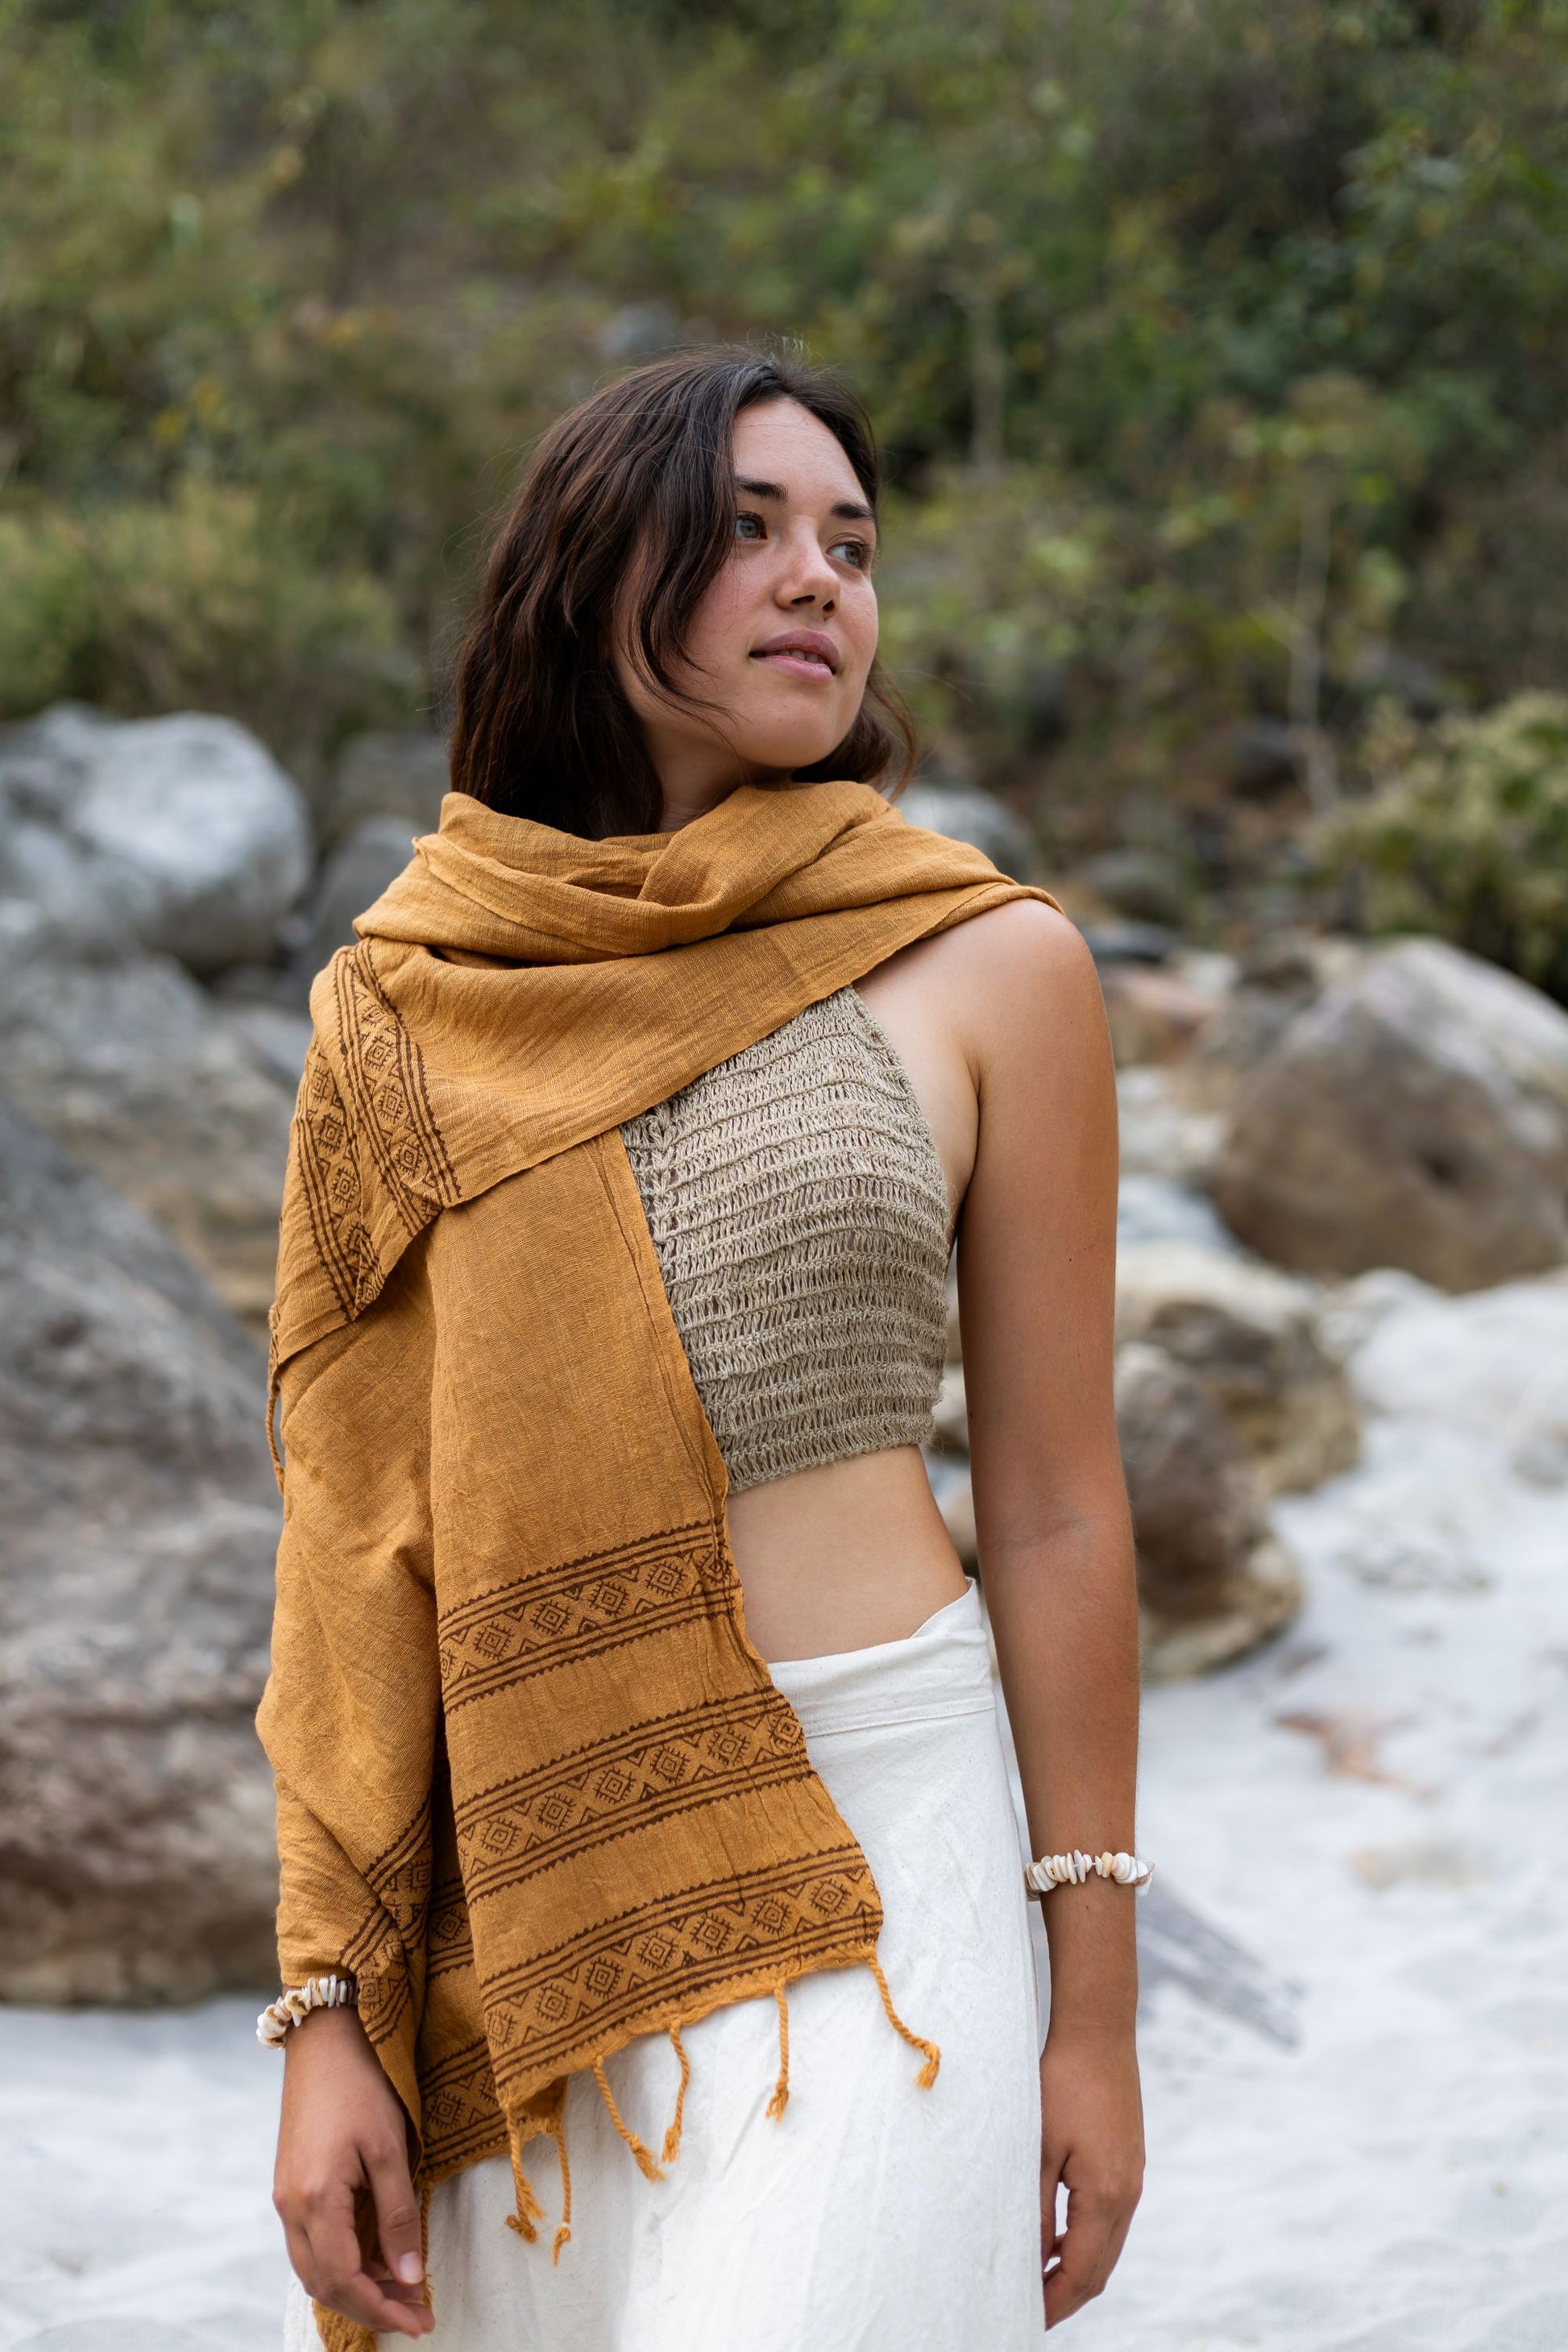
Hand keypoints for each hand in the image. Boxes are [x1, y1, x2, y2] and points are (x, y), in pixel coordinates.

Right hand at [273, 2004, 434, 2338]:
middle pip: (324, 2285)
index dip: (383, 2309)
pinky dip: (341, 2264)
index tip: (422, 2321)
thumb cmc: (362, 2086)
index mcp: (315, 2200)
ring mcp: (285, 2199)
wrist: (323, 2040)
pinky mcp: (289, 2187)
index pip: (344, 2281)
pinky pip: (310, 2245)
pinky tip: (374, 2261)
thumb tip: (409, 2278)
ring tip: (402, 2293)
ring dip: (355, 2289)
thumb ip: (398, 2216)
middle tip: (417, 2315)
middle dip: (370, 2308)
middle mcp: (290, 2207)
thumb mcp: (391, 2148)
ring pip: (313, 2270)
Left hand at [1038, 2023, 1143, 2328]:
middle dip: (1066, 2297)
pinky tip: (1057, 2241)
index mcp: (1107, 2195)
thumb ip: (1035, 2209)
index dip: (1054, 2303)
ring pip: (1107, 2248)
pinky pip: (1110, 2222)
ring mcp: (1133, 2180)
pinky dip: (1086, 2243)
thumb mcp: (1038, 2147)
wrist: (1098, 2032)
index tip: (1024, 2320)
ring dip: (1077, 2271)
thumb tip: (1031, 2260)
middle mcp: (1128, 2194)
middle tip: (1029, 2313)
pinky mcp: (1128, 2164)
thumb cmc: (1062, 2082)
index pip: (1082, 2273)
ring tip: (1038, 2284)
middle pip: (1100, 2270)